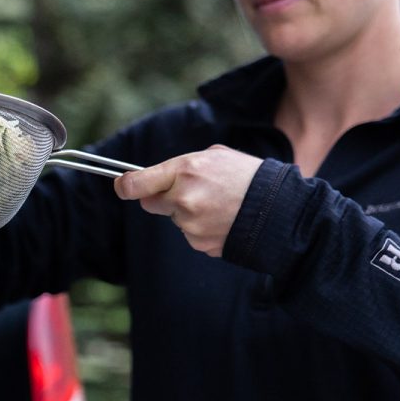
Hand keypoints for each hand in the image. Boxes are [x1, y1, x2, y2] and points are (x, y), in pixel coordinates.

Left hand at [114, 145, 262, 256]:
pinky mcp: (199, 243)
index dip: (124, 185)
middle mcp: (183, 199)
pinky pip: (190, 234)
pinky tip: (223, 219)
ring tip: (218, 204)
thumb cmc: (247, 176)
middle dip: (163, 197)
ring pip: (174, 219)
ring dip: (187, 213)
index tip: (121, 185)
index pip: (136, 184)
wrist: (278, 209)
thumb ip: (181, 166)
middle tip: (188, 191)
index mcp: (185, 171)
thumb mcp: (215, 156)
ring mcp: (190, 224)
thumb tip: (155, 178)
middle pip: (151, 203)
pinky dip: (202, 228)